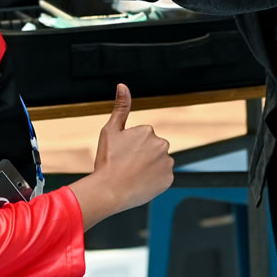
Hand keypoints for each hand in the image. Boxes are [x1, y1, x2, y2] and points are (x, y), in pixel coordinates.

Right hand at [65, 84, 173, 230]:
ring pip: (158, 163)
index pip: (142, 139)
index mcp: (148, 131)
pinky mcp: (169, 179)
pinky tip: (141, 183)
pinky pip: (162, 178)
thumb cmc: (107, 161)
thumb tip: (122, 86)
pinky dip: (154, 180)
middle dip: (142, 156)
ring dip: (149, 168)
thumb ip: (121, 107)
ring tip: (133, 176)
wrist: (109, 190)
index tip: (121, 156)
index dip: (130, 148)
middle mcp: (162, 144)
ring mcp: (167, 162)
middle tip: (127, 166)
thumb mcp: (110, 130)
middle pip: (152, 149)